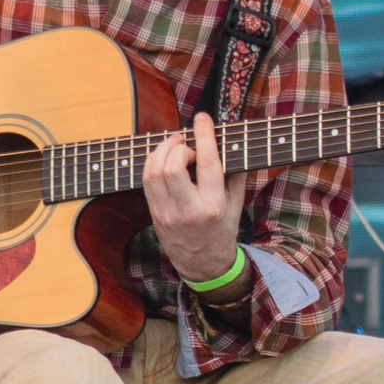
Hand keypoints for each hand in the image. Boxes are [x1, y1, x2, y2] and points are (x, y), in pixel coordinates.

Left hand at [142, 113, 246, 283]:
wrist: (203, 265)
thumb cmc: (223, 231)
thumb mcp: (237, 205)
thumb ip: (236, 173)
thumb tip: (232, 141)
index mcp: (214, 206)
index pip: (208, 163)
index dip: (204, 136)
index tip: (203, 118)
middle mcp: (189, 210)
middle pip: (172, 167)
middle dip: (177, 146)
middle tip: (185, 142)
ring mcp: (168, 214)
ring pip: (154, 172)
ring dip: (162, 151)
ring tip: (174, 146)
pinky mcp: (155, 214)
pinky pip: (146, 181)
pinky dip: (152, 163)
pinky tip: (163, 159)